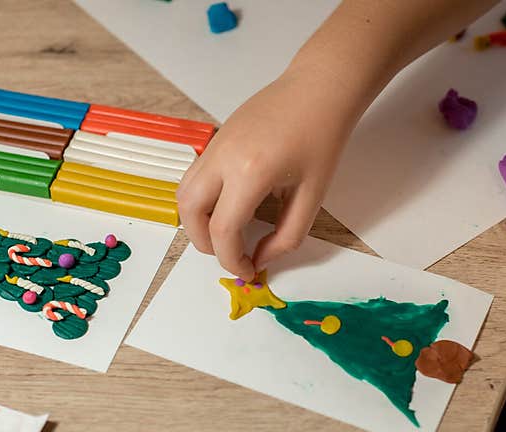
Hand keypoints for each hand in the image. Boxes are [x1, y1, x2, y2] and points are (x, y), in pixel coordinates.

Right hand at [176, 70, 354, 279]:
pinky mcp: (215, 139)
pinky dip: (201, 200)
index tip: (247, 270)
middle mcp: (223, 157)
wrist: (318, 89)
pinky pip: (194, 176)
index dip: (231, 260)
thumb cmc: (322, 137)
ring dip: (196, 222)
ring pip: (183, 193)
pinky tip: (228, 206)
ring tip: (225, 234)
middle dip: (205, 243)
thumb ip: (286, 236)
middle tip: (231, 253)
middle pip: (190, 213)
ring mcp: (215, 145)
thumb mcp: (312, 197)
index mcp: (250, 172)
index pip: (223, 231)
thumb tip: (260, 259)